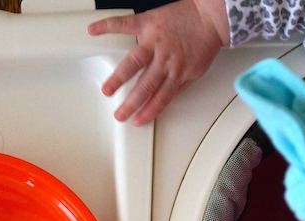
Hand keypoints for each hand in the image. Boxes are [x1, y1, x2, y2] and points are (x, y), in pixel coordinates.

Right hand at [88, 0, 228, 125]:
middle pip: (145, 85)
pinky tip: (94, 31)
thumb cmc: (203, 41)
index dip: (148, 112)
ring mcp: (154, 40)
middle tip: (119, 114)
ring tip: (107, 90)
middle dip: (131, 103)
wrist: (210, 16)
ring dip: (119, 77)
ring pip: (133, 62)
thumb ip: (179, 86)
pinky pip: (125, 24)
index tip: (137, 121)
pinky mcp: (147, 23)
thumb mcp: (197, 71)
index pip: (160, 98)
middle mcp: (164, 58)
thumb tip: (164, 100)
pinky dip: (108, 26)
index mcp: (177, 72)